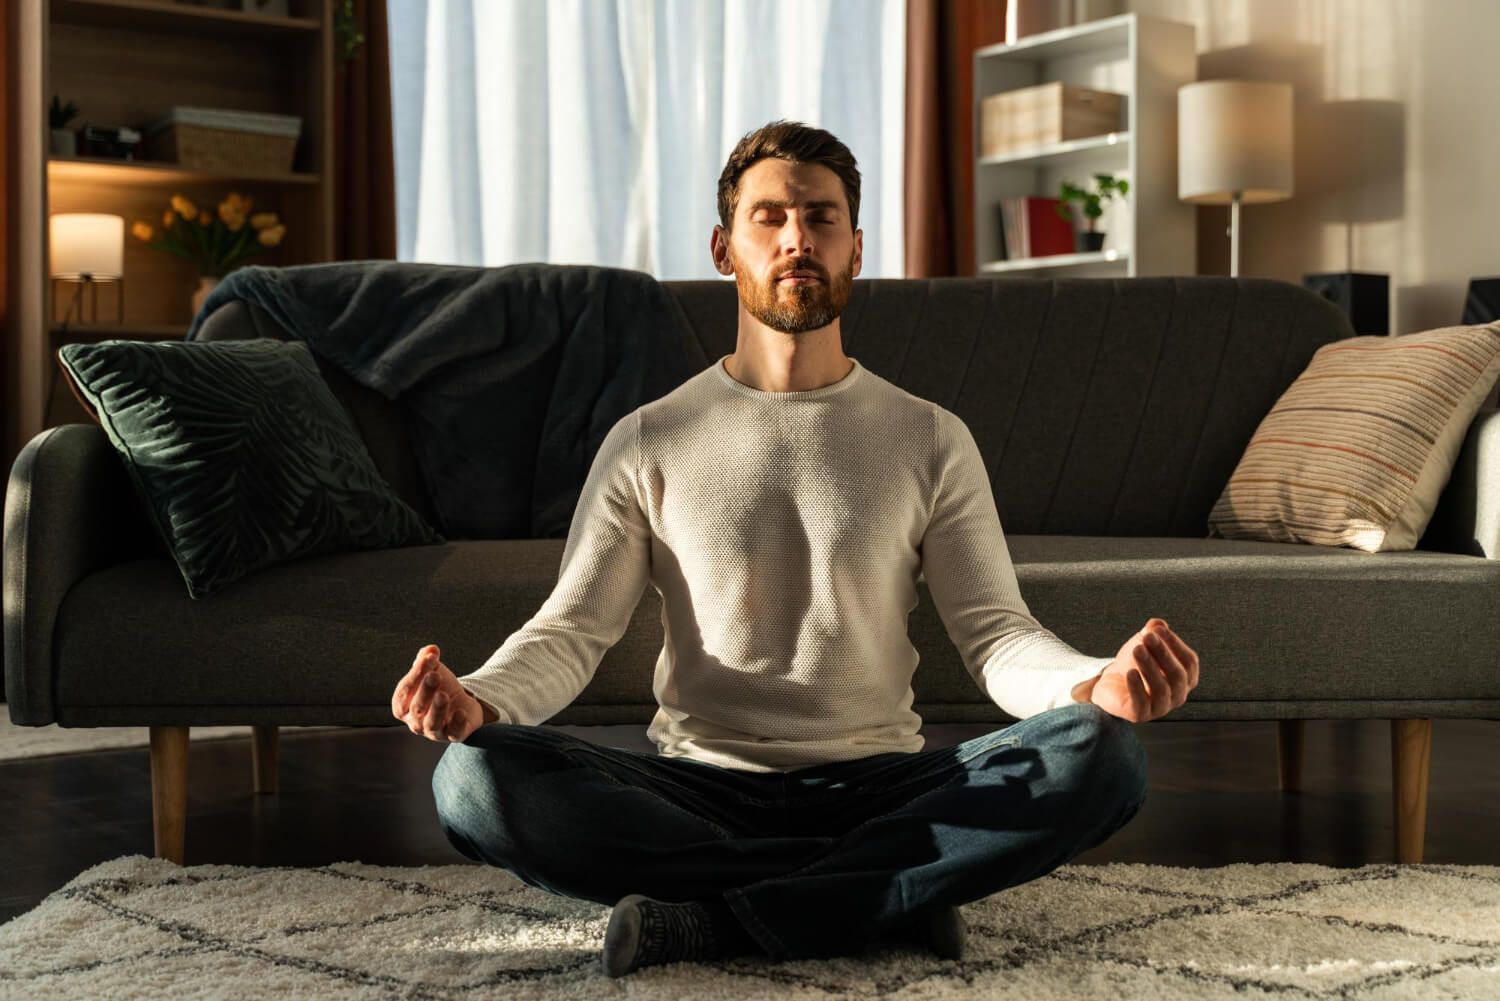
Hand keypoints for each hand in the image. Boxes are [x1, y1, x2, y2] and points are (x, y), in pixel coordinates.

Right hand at [391, 644, 486, 741]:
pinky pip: (453, 732)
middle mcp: (415, 722)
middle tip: (435, 675)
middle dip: (425, 691)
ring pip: (432, 724)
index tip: (430, 658)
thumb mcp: (432, 671)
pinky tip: (460, 713)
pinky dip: (456, 724)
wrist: (460, 704)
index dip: (415, 675)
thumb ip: (427, 659)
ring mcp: (434, 731)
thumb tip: (430, 649)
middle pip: (417, 708)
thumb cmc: (439, 688)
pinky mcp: (453, 735)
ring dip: (437, 710)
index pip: (404, 692)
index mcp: (403, 706)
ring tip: (443, 695)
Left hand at [1085, 618, 1199, 722]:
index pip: (1189, 662)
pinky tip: (1130, 672)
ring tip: (1137, 649)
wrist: (1109, 683)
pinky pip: (1142, 703)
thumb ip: (1153, 633)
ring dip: (1149, 666)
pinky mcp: (1140, 715)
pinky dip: (1137, 687)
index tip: (1158, 629)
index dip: (1175, 644)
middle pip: (1177, 675)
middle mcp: (1178, 695)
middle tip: (1148, 637)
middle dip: (1163, 654)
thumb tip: (1157, 624)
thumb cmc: (1134, 663)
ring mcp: (1160, 708)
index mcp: (1186, 678)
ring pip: (1161, 688)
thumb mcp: (1144, 644)